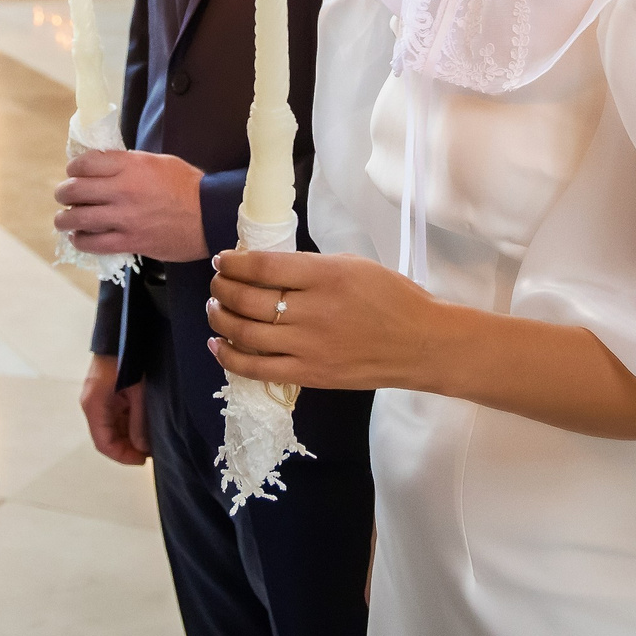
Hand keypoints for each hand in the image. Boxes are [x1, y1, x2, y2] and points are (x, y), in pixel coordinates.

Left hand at [54, 149, 206, 261]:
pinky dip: (80, 239)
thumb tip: (101, 167)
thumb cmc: (186, 185)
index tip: (74, 173)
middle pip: (74, 190)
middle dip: (63, 192)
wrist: (209, 215)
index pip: (85, 163)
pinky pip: (92, 243)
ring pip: (77, 218)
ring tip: (65, 219)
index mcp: (130, 165)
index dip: (73, 168)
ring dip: (64, 219)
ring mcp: (124, 218)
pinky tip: (80, 237)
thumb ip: (128, 163)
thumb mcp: (157, 162)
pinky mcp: (129, 241)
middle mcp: (122, 190)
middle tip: (64, 196)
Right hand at [79, 353, 147, 464]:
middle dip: (128, 447)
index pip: (104, 443)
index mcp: (93, 405)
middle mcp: (92, 404)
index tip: (142, 461)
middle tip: (151, 451)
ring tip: (151, 439)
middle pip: (107, 437)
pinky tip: (145, 424)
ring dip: (129, 436)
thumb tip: (141, 447)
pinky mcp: (107, 393)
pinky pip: (116, 415)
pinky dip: (129, 423)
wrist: (123, 330)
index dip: (123, 456)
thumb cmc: (128, 356)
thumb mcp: (138, 391)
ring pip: (112, 428)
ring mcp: (98, 398)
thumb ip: (139, 420)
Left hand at [206, 249, 450, 394]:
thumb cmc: (392, 298)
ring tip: (215, 308)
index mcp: (325, 276)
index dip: (234, 263)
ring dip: (220, 318)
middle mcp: (312, 311)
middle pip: (247, 299)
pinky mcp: (309, 375)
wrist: (421, 344)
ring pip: (245, 333)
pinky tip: (218, 344)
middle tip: (217, 283)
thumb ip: (311, 267)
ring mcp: (308, 347)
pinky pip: (257, 369)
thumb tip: (268, 268)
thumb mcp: (354, 265)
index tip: (223, 260)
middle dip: (222, 288)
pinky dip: (230, 356)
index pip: (263, 267)